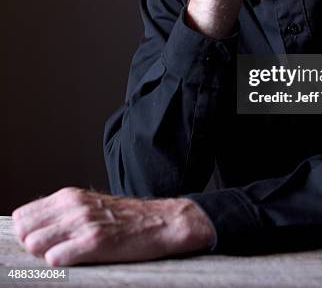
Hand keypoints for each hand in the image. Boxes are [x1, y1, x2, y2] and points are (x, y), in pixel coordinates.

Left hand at [12, 187, 214, 265]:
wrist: (161, 221)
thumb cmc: (125, 218)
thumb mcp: (90, 205)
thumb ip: (62, 213)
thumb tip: (30, 229)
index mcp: (70, 196)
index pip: (22, 216)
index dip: (27, 233)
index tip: (40, 242)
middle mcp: (73, 205)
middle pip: (24, 232)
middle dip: (32, 246)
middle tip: (53, 251)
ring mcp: (83, 223)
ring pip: (35, 245)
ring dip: (45, 255)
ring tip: (67, 255)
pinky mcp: (95, 242)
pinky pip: (56, 258)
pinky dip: (61, 263)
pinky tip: (77, 260)